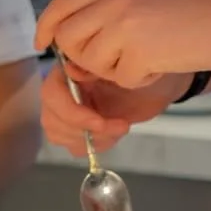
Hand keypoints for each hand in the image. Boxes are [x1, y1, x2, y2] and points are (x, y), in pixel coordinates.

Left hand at [36, 0, 210, 90]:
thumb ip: (110, 12)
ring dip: (117, 70)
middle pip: (69, 38)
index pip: (63, 2)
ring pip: (92, 63)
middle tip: (115, 60)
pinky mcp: (139, 53)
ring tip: (149, 56)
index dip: (47, 24)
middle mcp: (112, 1)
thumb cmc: (199, 6)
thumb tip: (79, 48)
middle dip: (83, 58)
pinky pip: (123, 79)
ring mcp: (124, 26)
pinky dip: (143, 80)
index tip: (42, 43)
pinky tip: (164, 64)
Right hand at [41, 62, 188, 156]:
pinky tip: (114, 134)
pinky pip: (73, 145)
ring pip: (58, 134)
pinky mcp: (81, 127)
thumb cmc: (142, 68)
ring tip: (118, 128)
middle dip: (83, 130)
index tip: (100, 122)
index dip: (71, 113)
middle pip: (51, 118)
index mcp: (69, 68)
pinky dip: (94, 145)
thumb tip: (71, 70)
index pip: (51, 93)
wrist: (160, 83)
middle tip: (117, 127)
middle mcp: (64, 89)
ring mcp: (70, 109)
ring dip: (89, 139)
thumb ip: (95, 67)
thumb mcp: (123, 64)